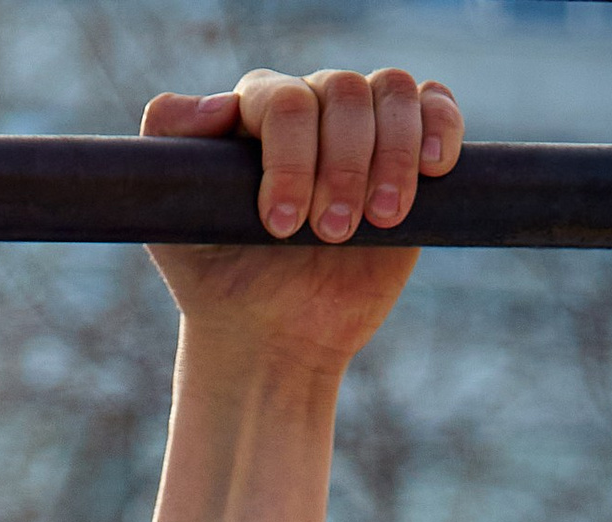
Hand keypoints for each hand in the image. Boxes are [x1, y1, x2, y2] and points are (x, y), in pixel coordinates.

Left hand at [144, 68, 465, 373]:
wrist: (274, 340)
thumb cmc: (220, 285)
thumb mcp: (172, 224)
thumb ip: (168, 145)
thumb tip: (223, 104)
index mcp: (257, 112)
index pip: (286, 102)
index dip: (291, 159)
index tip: (280, 226)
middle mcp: (312, 109)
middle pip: (345, 92)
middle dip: (342, 168)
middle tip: (329, 236)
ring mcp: (363, 129)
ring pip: (393, 92)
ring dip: (392, 157)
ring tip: (379, 219)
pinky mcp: (410, 156)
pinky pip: (436, 106)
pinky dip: (442, 127)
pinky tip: (433, 169)